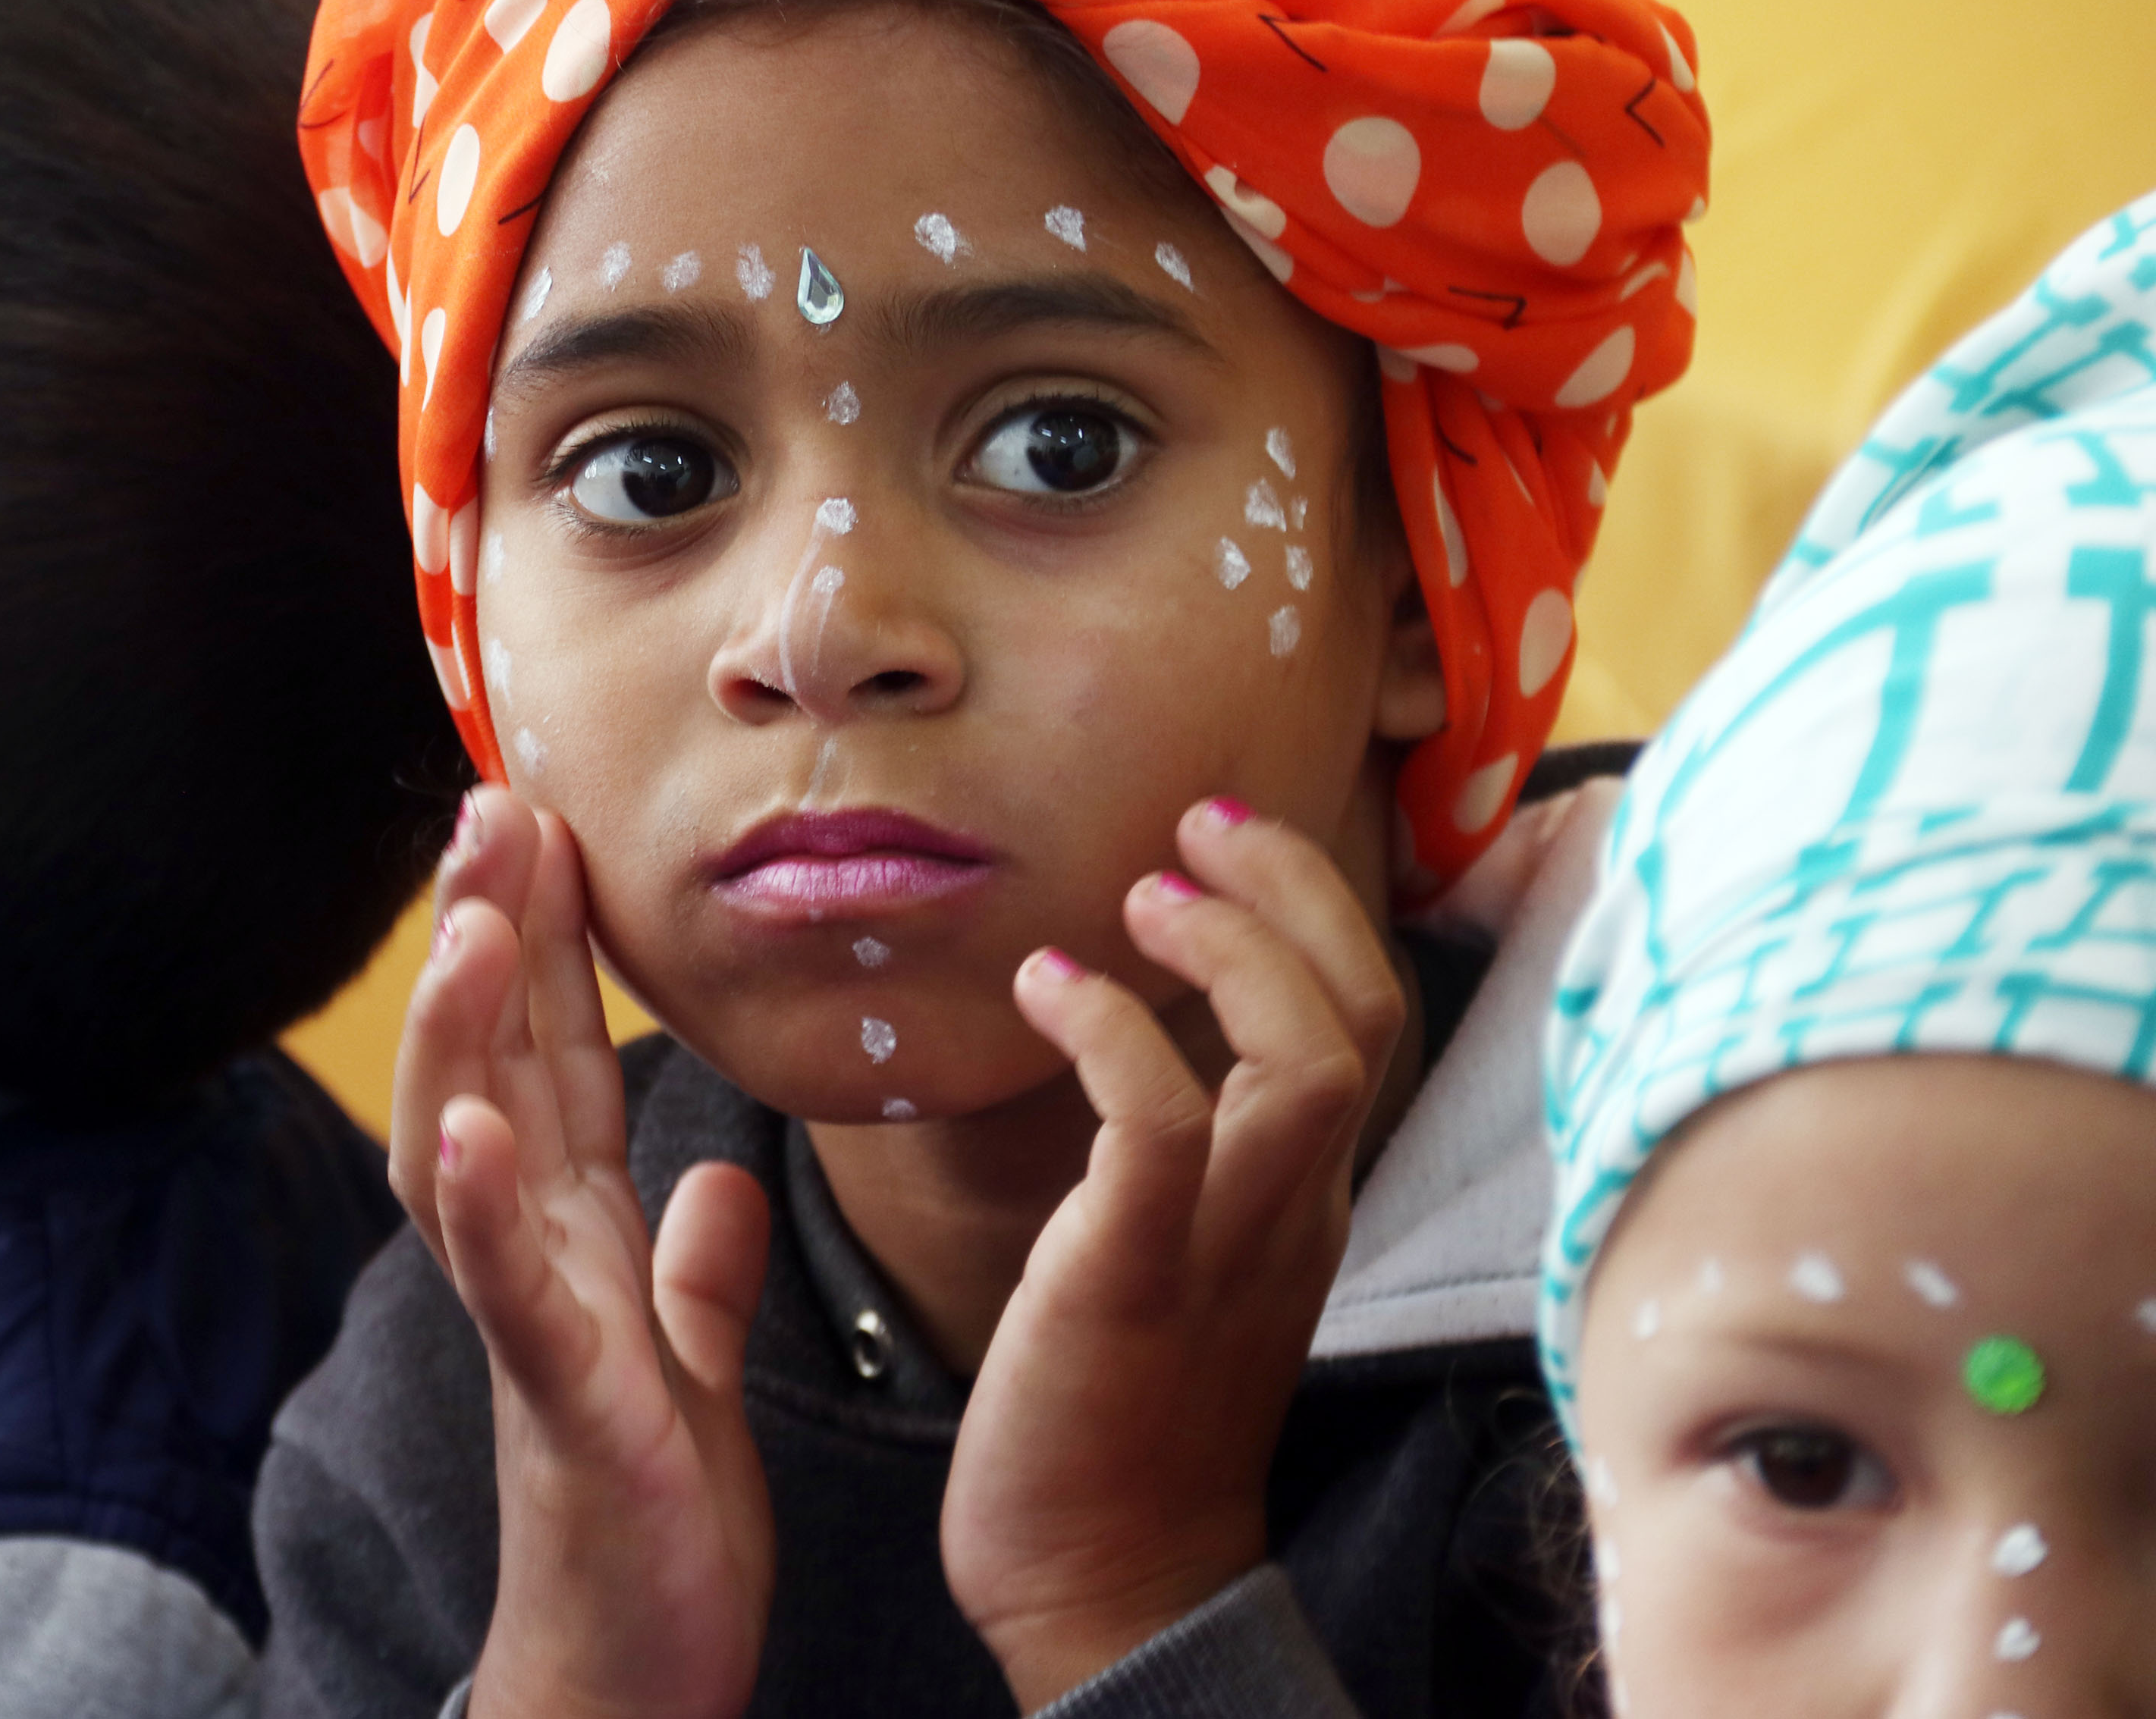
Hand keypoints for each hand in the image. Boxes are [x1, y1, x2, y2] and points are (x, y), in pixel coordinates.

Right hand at [397, 788, 775, 1718]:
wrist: (636, 1673)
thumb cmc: (651, 1521)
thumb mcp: (688, 1365)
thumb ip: (693, 1270)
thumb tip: (714, 1182)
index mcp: (580, 1237)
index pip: (556, 1056)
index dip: (547, 941)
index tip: (543, 822)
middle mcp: (538, 1256)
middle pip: (501, 1066)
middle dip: (492, 934)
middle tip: (491, 805)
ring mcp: (534, 1322)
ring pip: (476, 1148)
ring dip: (464, 1035)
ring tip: (469, 924)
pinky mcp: (559, 1399)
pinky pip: (509, 1291)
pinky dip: (479, 1206)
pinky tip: (464, 1128)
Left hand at [941, 799, 1408, 1710]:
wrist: (1101, 1584)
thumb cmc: (1120, 1410)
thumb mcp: (1183, 1255)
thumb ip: (1189, 1154)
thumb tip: (1140, 1039)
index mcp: (1303, 1198)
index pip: (1370, 1021)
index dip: (1315, 911)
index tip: (1223, 843)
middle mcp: (1291, 1211)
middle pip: (1363, 1015)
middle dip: (1293, 894)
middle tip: (1193, 829)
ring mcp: (1225, 1246)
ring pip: (1304, 1062)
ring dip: (1228, 952)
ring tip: (1141, 895)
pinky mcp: (1133, 1278)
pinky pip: (1158, 1125)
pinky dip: (1108, 1031)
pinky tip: (1044, 985)